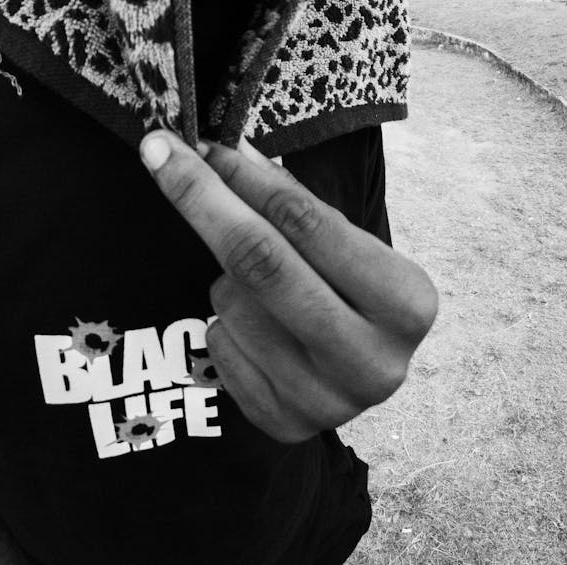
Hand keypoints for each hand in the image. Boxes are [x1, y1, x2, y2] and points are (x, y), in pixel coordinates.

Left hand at [139, 131, 437, 443]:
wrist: (357, 366)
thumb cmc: (348, 284)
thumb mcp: (342, 241)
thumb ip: (288, 201)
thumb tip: (217, 149)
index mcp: (407, 302)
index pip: (307, 221)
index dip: (246, 176)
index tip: (198, 141)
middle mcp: (376, 362)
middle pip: (260, 262)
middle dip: (202, 199)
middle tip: (159, 153)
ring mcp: (328, 404)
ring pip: (233, 302)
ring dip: (225, 274)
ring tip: (260, 281)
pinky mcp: (283, 425)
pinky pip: (219, 344)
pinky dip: (224, 318)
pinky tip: (255, 323)